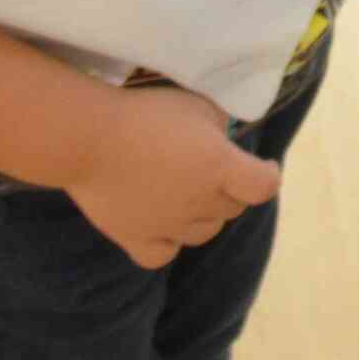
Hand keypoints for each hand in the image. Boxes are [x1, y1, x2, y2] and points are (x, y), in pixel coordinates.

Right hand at [63, 86, 282, 269]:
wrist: (90, 139)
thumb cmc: (147, 114)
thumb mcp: (198, 104)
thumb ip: (220, 124)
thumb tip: (224, 137)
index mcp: (220, 168)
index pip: (264, 186)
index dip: (268, 175)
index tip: (262, 165)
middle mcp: (200, 202)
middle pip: (233, 208)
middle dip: (231, 191)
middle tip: (214, 171)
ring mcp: (168, 226)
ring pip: (204, 233)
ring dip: (205, 216)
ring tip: (189, 194)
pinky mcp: (135, 240)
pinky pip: (163, 255)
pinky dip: (169, 243)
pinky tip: (163, 226)